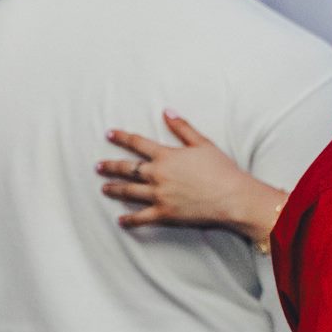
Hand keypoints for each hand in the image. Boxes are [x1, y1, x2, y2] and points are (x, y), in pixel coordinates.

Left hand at [97, 111, 284, 241]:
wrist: (233, 197)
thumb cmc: (221, 169)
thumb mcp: (203, 143)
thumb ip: (182, 127)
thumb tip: (167, 111)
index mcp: (166, 156)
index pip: (137, 143)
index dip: (121, 137)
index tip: (109, 134)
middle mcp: (158, 175)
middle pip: (128, 169)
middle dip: (110, 167)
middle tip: (98, 166)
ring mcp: (159, 195)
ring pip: (129, 192)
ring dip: (114, 189)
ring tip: (103, 188)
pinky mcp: (165, 213)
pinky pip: (142, 217)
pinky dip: (130, 220)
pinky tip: (120, 220)